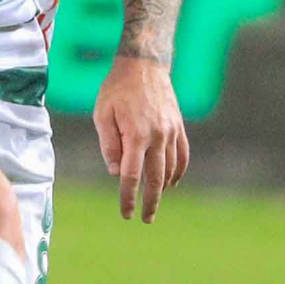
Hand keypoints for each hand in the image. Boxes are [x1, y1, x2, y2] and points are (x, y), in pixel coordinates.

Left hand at [93, 57, 189, 223]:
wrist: (144, 65)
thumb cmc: (117, 89)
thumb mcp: (102, 114)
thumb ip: (109, 145)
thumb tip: (114, 172)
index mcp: (136, 135)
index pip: (131, 175)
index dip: (128, 197)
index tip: (126, 213)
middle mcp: (157, 136)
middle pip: (156, 179)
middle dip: (150, 202)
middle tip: (146, 219)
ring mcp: (171, 132)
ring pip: (171, 169)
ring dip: (163, 189)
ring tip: (154, 201)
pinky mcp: (178, 127)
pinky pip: (182, 156)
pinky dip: (178, 172)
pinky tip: (171, 182)